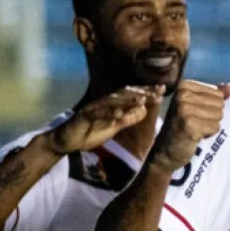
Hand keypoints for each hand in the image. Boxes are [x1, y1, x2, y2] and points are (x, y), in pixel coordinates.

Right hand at [44, 86, 164, 154]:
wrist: (66, 141)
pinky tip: (119, 115)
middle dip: (142, 92)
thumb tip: (144, 110)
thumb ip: (128, 119)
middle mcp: (104, 103)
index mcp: (112, 104)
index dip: (147, 92)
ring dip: (127, 100)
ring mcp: (93, 108)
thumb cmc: (90, 132)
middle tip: (158, 91)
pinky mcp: (83, 117)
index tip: (163, 90)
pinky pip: (97, 114)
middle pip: (125, 94)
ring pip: (112, 102)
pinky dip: (108, 114)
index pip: (132, 95)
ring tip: (142, 100)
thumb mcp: (114, 126)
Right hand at [149, 80, 229, 172]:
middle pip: (219, 104)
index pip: (218, 94)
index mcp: (183, 86)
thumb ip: (215, 95)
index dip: (211, 107)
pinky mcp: (189, 125)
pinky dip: (208, 134)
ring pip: (218, 115)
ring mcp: (184, 110)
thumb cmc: (182, 126)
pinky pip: (215, 127)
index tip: (195, 113)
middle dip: (212, 116)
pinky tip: (195, 135)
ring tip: (195, 128)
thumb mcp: (196, 105)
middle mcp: (182, 95)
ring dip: (210, 125)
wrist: (165, 150)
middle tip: (195, 122)